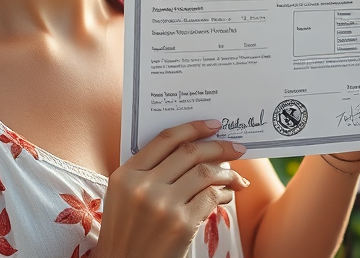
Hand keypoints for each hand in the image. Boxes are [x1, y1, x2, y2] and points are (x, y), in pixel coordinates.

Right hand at [97, 120, 250, 257]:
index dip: (193, 128)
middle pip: (190, 153)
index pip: (165, 139)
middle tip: (236, 147)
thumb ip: (149, 172)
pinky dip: (224, 193)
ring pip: (205, 173)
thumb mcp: (124, 198)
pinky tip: (228, 194)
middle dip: (218, 146)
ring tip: (236, 176)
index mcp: (125, 175)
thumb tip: (194, 150)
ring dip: (227, 172)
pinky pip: (211, 197)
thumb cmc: (128, 233)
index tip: (213, 125)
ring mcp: (163, 205)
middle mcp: (143, 187)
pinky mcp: (181, 224)